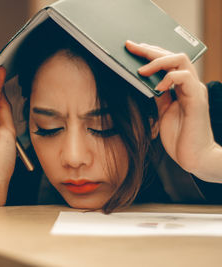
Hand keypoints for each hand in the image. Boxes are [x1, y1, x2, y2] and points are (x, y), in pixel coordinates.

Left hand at [125, 40, 221, 181]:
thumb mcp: (164, 112)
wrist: (194, 157)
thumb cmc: (180, 136)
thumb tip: (146, 83)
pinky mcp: (196, 100)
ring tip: (142, 70)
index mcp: (182, 87)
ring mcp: (195, 90)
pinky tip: (157, 88)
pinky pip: (184, 78)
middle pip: (173, 55)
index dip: (150, 53)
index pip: (168, 61)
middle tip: (132, 47)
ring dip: (158, 61)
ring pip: (181, 60)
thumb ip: (159, 96)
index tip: (132, 48)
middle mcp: (190, 85)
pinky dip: (168, 78)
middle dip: (150, 50)